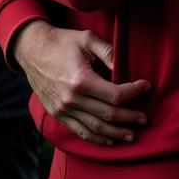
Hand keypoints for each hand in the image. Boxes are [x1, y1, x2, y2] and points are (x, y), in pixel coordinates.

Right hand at [12, 20, 149, 145]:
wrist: (32, 50)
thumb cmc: (62, 41)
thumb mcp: (86, 39)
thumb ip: (108, 52)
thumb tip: (125, 65)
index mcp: (81, 80)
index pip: (115, 94)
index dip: (134, 92)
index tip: (146, 86)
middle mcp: (72, 99)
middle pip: (108, 115)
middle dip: (129, 117)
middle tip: (144, 117)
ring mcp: (64, 109)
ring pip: (96, 128)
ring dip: (116, 133)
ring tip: (131, 134)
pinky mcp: (58, 114)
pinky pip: (80, 131)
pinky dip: (96, 138)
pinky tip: (109, 139)